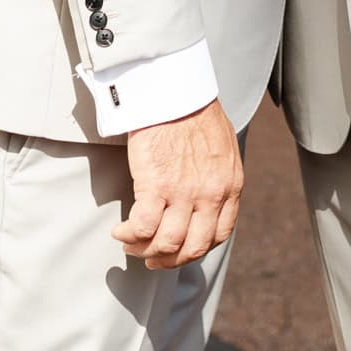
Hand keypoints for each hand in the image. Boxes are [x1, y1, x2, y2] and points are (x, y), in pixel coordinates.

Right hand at [112, 99, 242, 270]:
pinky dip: (129, 236)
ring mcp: (184, 193)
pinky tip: (120, 231)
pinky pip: (142, 228)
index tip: (180, 249)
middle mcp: (211, 194)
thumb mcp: (223, 147)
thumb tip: (206, 194)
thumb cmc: (195, 110)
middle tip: (152, 258)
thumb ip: (219, 175)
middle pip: (193, 248)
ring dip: (145, 251)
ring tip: (132, 244)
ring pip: (167, 244)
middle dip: (170, 260)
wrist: (175, 89)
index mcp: (230, 185)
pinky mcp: (156, 186)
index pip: (219, 234)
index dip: (196, 249)